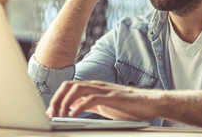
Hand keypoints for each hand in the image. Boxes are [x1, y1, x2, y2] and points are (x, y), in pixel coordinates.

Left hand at [46, 81, 160, 119]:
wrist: (150, 103)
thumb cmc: (128, 105)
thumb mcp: (104, 105)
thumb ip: (89, 104)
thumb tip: (73, 108)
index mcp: (94, 87)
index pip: (70, 87)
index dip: (57, 98)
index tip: (51, 112)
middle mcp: (97, 85)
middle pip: (69, 85)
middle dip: (57, 99)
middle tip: (51, 114)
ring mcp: (104, 90)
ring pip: (77, 89)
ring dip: (65, 102)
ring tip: (59, 115)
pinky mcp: (112, 97)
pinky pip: (91, 98)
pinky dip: (79, 106)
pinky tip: (73, 115)